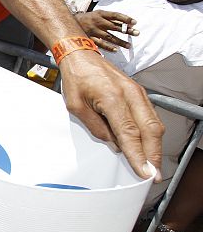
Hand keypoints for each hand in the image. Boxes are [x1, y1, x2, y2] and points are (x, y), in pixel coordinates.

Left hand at [58, 50, 162, 181]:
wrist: (81, 55)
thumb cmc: (76, 78)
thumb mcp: (75, 106)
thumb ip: (95, 127)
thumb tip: (114, 145)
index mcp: (113, 98)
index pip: (129, 133)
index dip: (138, 156)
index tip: (144, 172)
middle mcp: (131, 94)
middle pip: (150, 131)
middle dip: (153, 156)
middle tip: (153, 175)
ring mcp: (138, 92)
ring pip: (154, 124)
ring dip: (155, 146)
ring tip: (152, 165)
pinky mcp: (139, 92)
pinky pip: (151, 116)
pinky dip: (152, 134)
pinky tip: (148, 146)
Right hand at [75, 10, 138, 51]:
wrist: (69, 22)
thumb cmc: (88, 18)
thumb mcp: (98, 14)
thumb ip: (110, 19)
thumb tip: (126, 24)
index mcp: (100, 14)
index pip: (115, 15)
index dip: (126, 18)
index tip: (135, 22)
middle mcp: (97, 22)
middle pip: (114, 26)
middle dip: (126, 30)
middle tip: (137, 33)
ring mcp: (93, 31)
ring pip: (109, 37)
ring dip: (120, 41)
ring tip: (129, 45)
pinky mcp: (89, 38)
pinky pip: (100, 43)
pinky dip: (108, 47)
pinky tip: (116, 50)